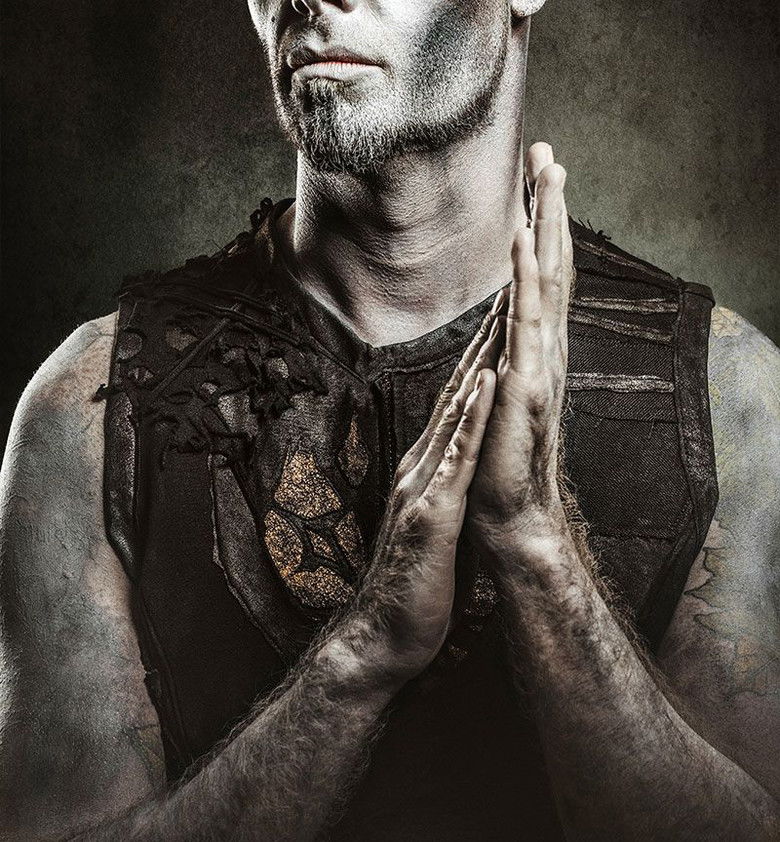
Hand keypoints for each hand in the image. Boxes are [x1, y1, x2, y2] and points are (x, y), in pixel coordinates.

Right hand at [338, 301, 505, 690]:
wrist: (384, 636)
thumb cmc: (418, 580)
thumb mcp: (440, 518)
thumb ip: (448, 481)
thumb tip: (467, 459)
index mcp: (430, 464)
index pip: (462, 399)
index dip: (484, 352)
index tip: (507, 309)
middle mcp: (423, 462)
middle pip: (458, 389)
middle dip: (484, 336)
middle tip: (509, 283)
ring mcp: (424, 484)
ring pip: (455, 410)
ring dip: (479, 359)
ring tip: (501, 312)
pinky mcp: (432, 513)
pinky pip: (454, 457)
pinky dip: (471, 418)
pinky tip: (486, 384)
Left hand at [467, 141, 573, 562]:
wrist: (505, 509)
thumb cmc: (498, 450)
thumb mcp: (497, 383)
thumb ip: (503, 345)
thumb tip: (503, 310)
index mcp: (534, 342)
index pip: (542, 270)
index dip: (541, 221)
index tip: (537, 175)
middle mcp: (545, 343)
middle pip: (552, 261)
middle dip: (550, 204)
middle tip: (549, 151)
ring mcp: (540, 359)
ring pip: (547, 277)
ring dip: (548, 221)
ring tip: (548, 173)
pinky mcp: (526, 382)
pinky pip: (526, 318)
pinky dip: (525, 273)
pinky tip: (522, 236)